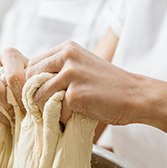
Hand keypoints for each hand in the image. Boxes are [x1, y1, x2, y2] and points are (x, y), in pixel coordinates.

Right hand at [0, 48, 28, 124]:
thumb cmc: (29, 77)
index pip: (13, 77)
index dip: (21, 95)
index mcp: (8, 54)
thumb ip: (36, 81)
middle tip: (22, 115)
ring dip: (4, 114)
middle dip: (12, 106)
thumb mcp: (35, 74)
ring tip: (16, 118)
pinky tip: (7, 118)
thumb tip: (35, 99)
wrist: (15, 79)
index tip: (30, 107)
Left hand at [26, 41, 147, 124]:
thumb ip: (59, 68)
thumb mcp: (82, 65)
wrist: (137, 95)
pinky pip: (56, 111)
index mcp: (67, 48)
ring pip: (38, 97)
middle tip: (48, 107)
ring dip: (47, 109)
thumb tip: (29, 83)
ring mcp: (71, 74)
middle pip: (29, 80)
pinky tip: (78, 115)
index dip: (32, 83)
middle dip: (35, 96)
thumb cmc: (108, 85)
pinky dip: (64, 119)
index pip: (32, 64)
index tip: (42, 95)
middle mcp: (67, 57)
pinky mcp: (75, 94)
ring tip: (63, 112)